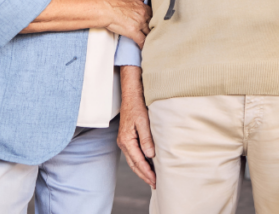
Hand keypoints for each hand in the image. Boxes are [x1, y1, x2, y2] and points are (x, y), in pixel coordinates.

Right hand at [102, 0, 150, 47]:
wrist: (105, 9)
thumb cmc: (113, 2)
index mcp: (142, 7)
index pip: (151, 15)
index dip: (150, 20)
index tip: (149, 23)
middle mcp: (143, 15)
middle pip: (151, 24)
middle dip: (151, 28)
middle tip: (150, 33)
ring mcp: (139, 23)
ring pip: (148, 32)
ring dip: (148, 37)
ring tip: (149, 41)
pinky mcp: (133, 32)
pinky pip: (142, 40)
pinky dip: (143, 45)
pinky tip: (143, 48)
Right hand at [118, 66, 155, 187]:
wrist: (131, 94)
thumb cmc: (137, 106)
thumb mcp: (144, 122)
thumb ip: (146, 139)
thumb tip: (150, 156)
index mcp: (126, 140)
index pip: (137, 161)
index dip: (147, 172)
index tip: (155, 181)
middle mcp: (123, 143)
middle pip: (134, 164)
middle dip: (144, 175)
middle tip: (154, 184)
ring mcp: (124, 141)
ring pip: (133, 161)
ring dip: (142, 170)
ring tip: (151, 178)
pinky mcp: (128, 138)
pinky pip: (134, 154)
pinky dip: (140, 162)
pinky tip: (147, 164)